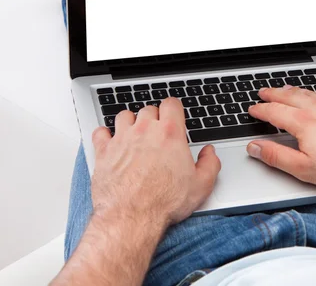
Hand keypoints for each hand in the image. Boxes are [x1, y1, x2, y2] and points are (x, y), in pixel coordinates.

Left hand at [91, 98, 220, 228]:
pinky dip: (105, 134)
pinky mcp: (104, 152)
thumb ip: (210, 164)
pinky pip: (100, 132)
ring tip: (135, 134)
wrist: (132, 217)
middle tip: (157, 132)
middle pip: (148, 109)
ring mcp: (122, 139)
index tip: (174, 116)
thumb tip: (209, 153)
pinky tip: (110, 142)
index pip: (171, 104)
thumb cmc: (164, 201)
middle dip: (154, 117)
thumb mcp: (201, 185)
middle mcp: (144, 131)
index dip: (174, 109)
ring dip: (131, 122)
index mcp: (170, 133)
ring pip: (124, 116)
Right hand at [246, 79, 315, 190]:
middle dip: (273, 94)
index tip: (252, 109)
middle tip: (263, 92)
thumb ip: (276, 156)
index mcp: (303, 123)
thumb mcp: (303, 168)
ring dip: (293, 89)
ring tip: (284, 88)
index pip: (274, 112)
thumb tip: (256, 148)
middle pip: (289, 97)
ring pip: (308, 92)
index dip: (260, 110)